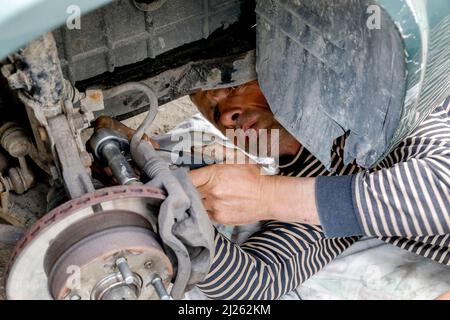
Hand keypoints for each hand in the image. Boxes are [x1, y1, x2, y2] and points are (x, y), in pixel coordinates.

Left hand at [189, 164, 319, 225]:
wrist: (268, 196)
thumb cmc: (252, 176)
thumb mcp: (235, 158)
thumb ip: (214, 154)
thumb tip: (196, 150)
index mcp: (214, 174)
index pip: (186, 178)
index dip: (180, 178)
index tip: (178, 178)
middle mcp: (212, 192)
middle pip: (188, 192)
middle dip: (189, 189)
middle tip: (191, 186)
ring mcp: (215, 207)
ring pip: (196, 204)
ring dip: (198, 200)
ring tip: (207, 195)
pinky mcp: (220, 218)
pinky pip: (205, 214)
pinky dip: (207, 209)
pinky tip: (215, 204)